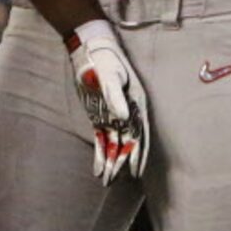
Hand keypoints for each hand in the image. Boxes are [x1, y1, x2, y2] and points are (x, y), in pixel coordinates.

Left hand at [67, 21, 150, 184]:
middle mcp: (128, 113)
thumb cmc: (104, 60)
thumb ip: (115, 97)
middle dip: (121, 163)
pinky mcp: (100, 115)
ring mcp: (114, 115)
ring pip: (114, 144)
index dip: (138, 155)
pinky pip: (101, 138)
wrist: (90, 48)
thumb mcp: (110, 76)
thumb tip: (122, 119)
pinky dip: (100, 153)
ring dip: (110, 162)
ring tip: (104, 181)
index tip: (135, 172)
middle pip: (127, 143)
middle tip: (114, 182)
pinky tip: (97, 168)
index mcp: (136, 104)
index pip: (139, 135)